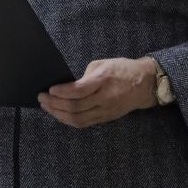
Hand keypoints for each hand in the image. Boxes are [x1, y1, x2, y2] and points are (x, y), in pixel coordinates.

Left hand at [38, 57, 156, 128]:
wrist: (145, 84)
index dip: (61, 92)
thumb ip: (85, 75)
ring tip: (47, 107)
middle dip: (55, 104)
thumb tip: (68, 86)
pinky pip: (84, 123)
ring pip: (78, 119)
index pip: (78, 90)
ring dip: (59, 114)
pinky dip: (69, 120)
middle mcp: (104, 98)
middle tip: (42, 99)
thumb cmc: (123, 69)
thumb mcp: (103, 63)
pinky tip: (59, 114)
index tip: (49, 89)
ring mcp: (105, 111)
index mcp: (103, 81)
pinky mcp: (106, 118)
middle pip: (75, 107)